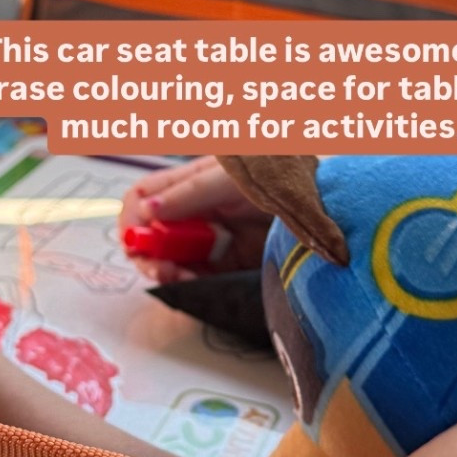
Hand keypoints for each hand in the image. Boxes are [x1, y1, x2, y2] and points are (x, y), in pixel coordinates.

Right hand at [118, 157, 271, 280]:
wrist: (324, 202)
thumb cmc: (281, 175)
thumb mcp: (231, 177)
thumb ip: (191, 192)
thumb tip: (149, 209)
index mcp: (190, 182)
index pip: (144, 198)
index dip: (132, 219)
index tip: (134, 240)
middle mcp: (196, 210)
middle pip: (153, 233)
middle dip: (147, 251)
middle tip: (155, 266)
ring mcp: (212, 237)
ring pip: (172, 258)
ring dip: (165, 270)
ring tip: (172, 275)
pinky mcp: (230, 263)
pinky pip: (197, 276)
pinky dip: (188, 282)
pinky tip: (187, 281)